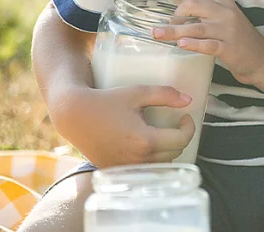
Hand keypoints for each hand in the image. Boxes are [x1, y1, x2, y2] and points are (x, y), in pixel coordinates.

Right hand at [51, 84, 194, 166]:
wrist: (74, 115)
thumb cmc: (105, 102)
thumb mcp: (137, 92)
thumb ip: (165, 95)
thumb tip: (188, 100)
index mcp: (145, 140)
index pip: (181, 140)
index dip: (189, 127)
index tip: (185, 117)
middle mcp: (137, 159)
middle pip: (174, 153)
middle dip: (179, 137)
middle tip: (175, 124)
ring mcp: (126, 167)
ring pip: (161, 164)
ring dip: (167, 149)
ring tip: (162, 134)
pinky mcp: (117, 170)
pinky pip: (144, 168)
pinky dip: (151, 158)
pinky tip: (147, 144)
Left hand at [152, 0, 263, 86]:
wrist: (261, 59)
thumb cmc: (239, 39)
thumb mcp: (225, 18)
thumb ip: (205, 9)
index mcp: (224, 2)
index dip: (179, 3)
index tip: (173, 16)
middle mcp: (226, 12)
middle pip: (192, 4)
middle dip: (175, 15)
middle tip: (168, 28)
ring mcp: (228, 30)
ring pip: (195, 27)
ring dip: (173, 31)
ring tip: (157, 35)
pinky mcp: (228, 48)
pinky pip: (207, 45)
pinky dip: (193, 44)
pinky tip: (181, 44)